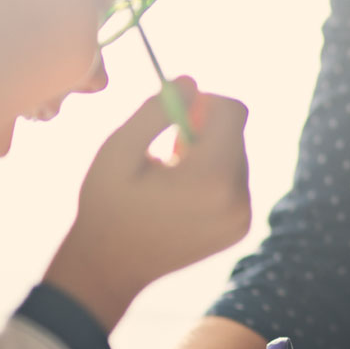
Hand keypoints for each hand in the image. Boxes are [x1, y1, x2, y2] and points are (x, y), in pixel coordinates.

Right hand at [46, 78, 250, 329]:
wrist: (109, 267)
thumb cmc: (107, 205)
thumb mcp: (118, 149)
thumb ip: (156, 110)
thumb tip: (191, 81)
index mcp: (211, 178)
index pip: (234, 111)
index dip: (203, 102)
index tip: (175, 114)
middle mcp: (237, 199)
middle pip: (236, 133)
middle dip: (203, 131)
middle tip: (166, 153)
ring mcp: (243, 217)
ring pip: (237, 156)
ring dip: (207, 155)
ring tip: (169, 178)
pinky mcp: (241, 227)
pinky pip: (236, 181)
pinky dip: (213, 178)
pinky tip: (180, 197)